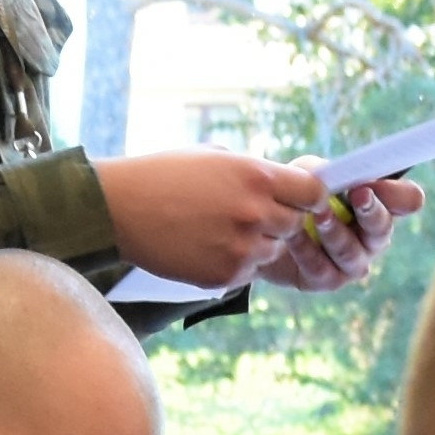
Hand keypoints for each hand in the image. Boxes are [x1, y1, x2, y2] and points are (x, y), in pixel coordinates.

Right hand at [100, 152, 334, 292]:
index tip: (299, 199)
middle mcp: (254, 212)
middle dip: (279, 221)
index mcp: (256, 176)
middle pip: (296, 225)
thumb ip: (257, 175)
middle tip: (247, 214)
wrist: (120, 208)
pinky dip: (234, 263)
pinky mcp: (225, 275)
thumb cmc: (167, 175)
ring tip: (219, 229)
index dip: (309, 197)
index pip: (314, 192)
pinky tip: (204, 246)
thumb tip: (291, 188)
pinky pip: (247, 272)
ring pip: (273, 251)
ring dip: (257, 244)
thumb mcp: (218, 159)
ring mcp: (241, 248)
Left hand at [254, 175, 420, 293]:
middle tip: (359, 193)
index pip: (407, 200)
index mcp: (378, 205)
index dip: (400, 194)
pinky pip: (321, 269)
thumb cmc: (296, 195)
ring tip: (319, 214)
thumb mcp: (311, 174)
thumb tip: (349, 179)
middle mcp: (371, 238)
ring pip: (352, 254)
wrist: (262, 225)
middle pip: (383, 229)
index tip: (381, 183)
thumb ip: (331, 173)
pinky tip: (292, 234)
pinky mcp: (325, 280)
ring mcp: (351, 263)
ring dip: (336, 232)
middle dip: (371, 212)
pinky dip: (306, 249)